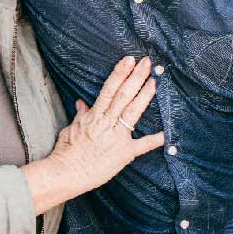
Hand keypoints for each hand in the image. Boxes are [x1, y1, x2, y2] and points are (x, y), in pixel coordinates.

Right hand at [25, 56, 163, 210]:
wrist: (66, 173)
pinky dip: (155, 139)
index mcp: (94, 116)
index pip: (109, 89)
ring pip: (133, 111)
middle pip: (123, 95)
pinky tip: (167, 132)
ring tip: (154, 81)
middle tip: (147, 62)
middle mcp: (107, 123)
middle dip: (136, 77)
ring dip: (144, 95)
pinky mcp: (124, 153)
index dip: (120, 73)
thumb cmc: (65, 152)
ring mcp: (117, 137)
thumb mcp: (70, 129)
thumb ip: (80, 116)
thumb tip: (81, 103)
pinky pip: (143, 145)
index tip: (129, 60)